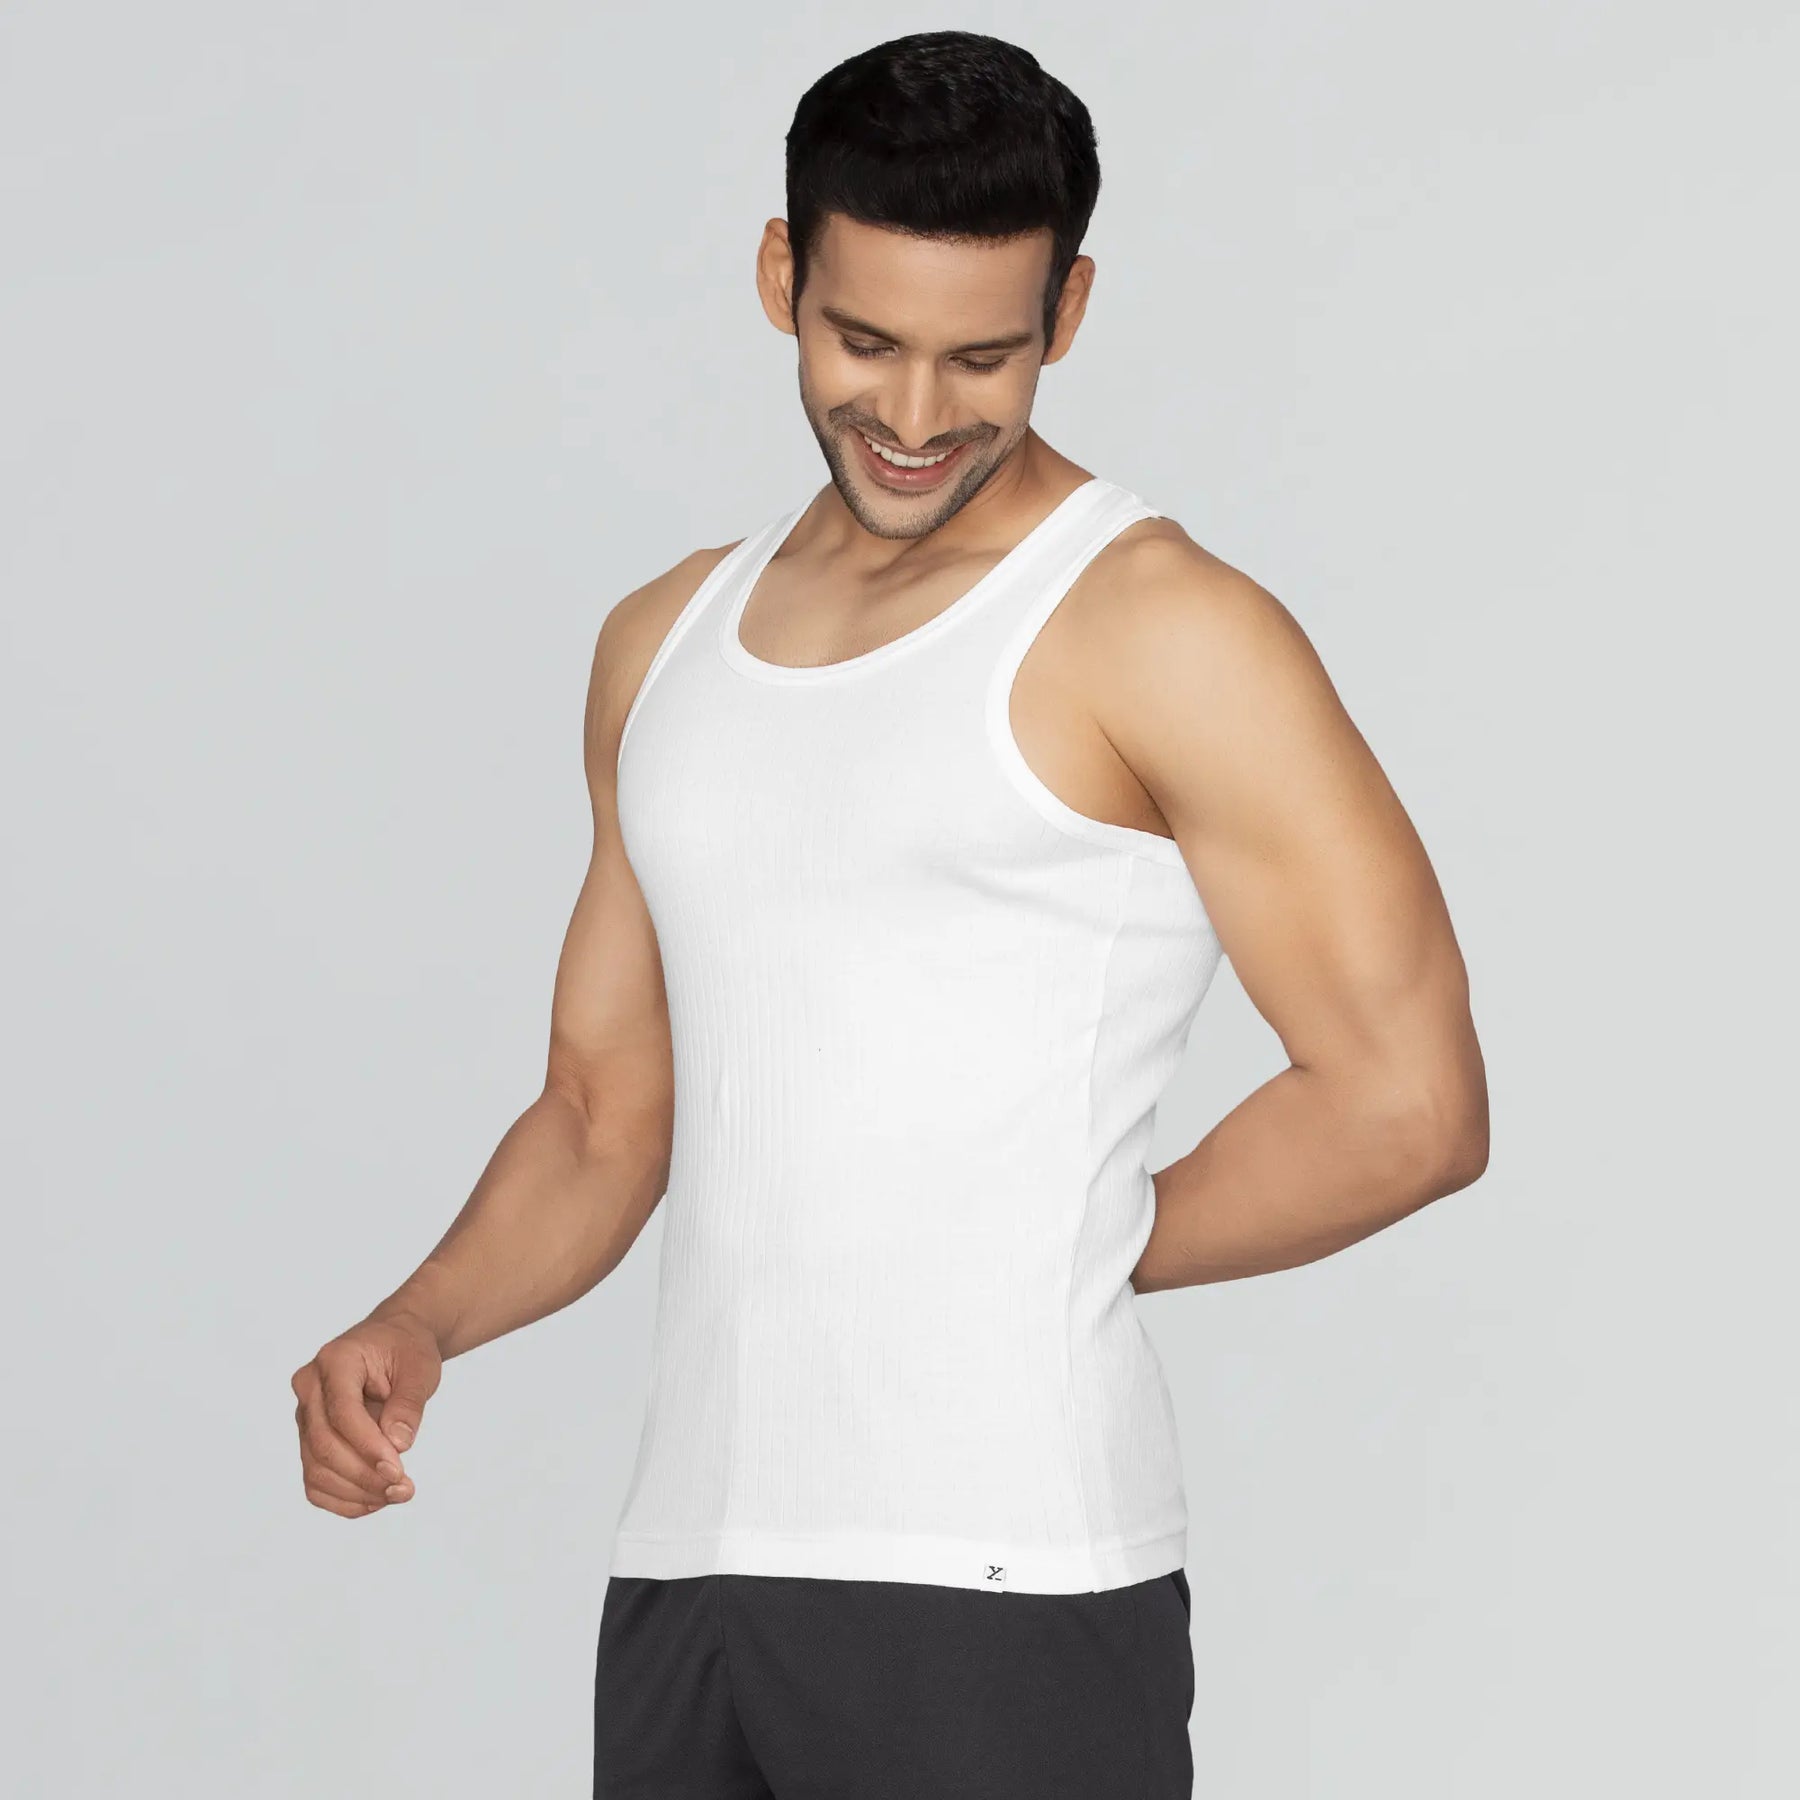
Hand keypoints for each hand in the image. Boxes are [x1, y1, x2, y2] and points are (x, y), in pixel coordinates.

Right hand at [291, 1311, 442, 1517]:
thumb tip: (398, 1445)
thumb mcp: (420, 1367)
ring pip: (316, 1469)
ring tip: (396, 1494)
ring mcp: (305, 1415)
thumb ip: (409, 1403)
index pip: (342, 1412)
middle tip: (405, 1489)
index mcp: (335, 1360)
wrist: (393, 1342)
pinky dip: (342, 1499)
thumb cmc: (406, 1349)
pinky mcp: (309, 1440)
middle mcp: (310, 1387)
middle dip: (364, 1475)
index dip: (368, 1446)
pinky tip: (375, 1501)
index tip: (398, 1470)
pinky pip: (315, 1481)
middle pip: (324, 1445)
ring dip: (356, 1493)